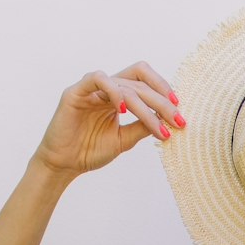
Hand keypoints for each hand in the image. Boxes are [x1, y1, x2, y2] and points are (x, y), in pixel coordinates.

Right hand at [32, 62, 185, 176]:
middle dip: (162, 102)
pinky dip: (114, 91)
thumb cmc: (90, 151)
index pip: (144, 81)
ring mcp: (91, 89)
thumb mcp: (124, 140)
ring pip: (124, 84)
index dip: (163, 91)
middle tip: (177, 121)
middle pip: (140, 83)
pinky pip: (97, 79)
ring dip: (145, 104)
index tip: (179, 112)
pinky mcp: (75, 92)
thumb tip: (167, 119)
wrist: (64, 164)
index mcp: (117, 97)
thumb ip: (142, 127)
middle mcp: (106, 89)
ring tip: (157, 124)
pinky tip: (124, 110)